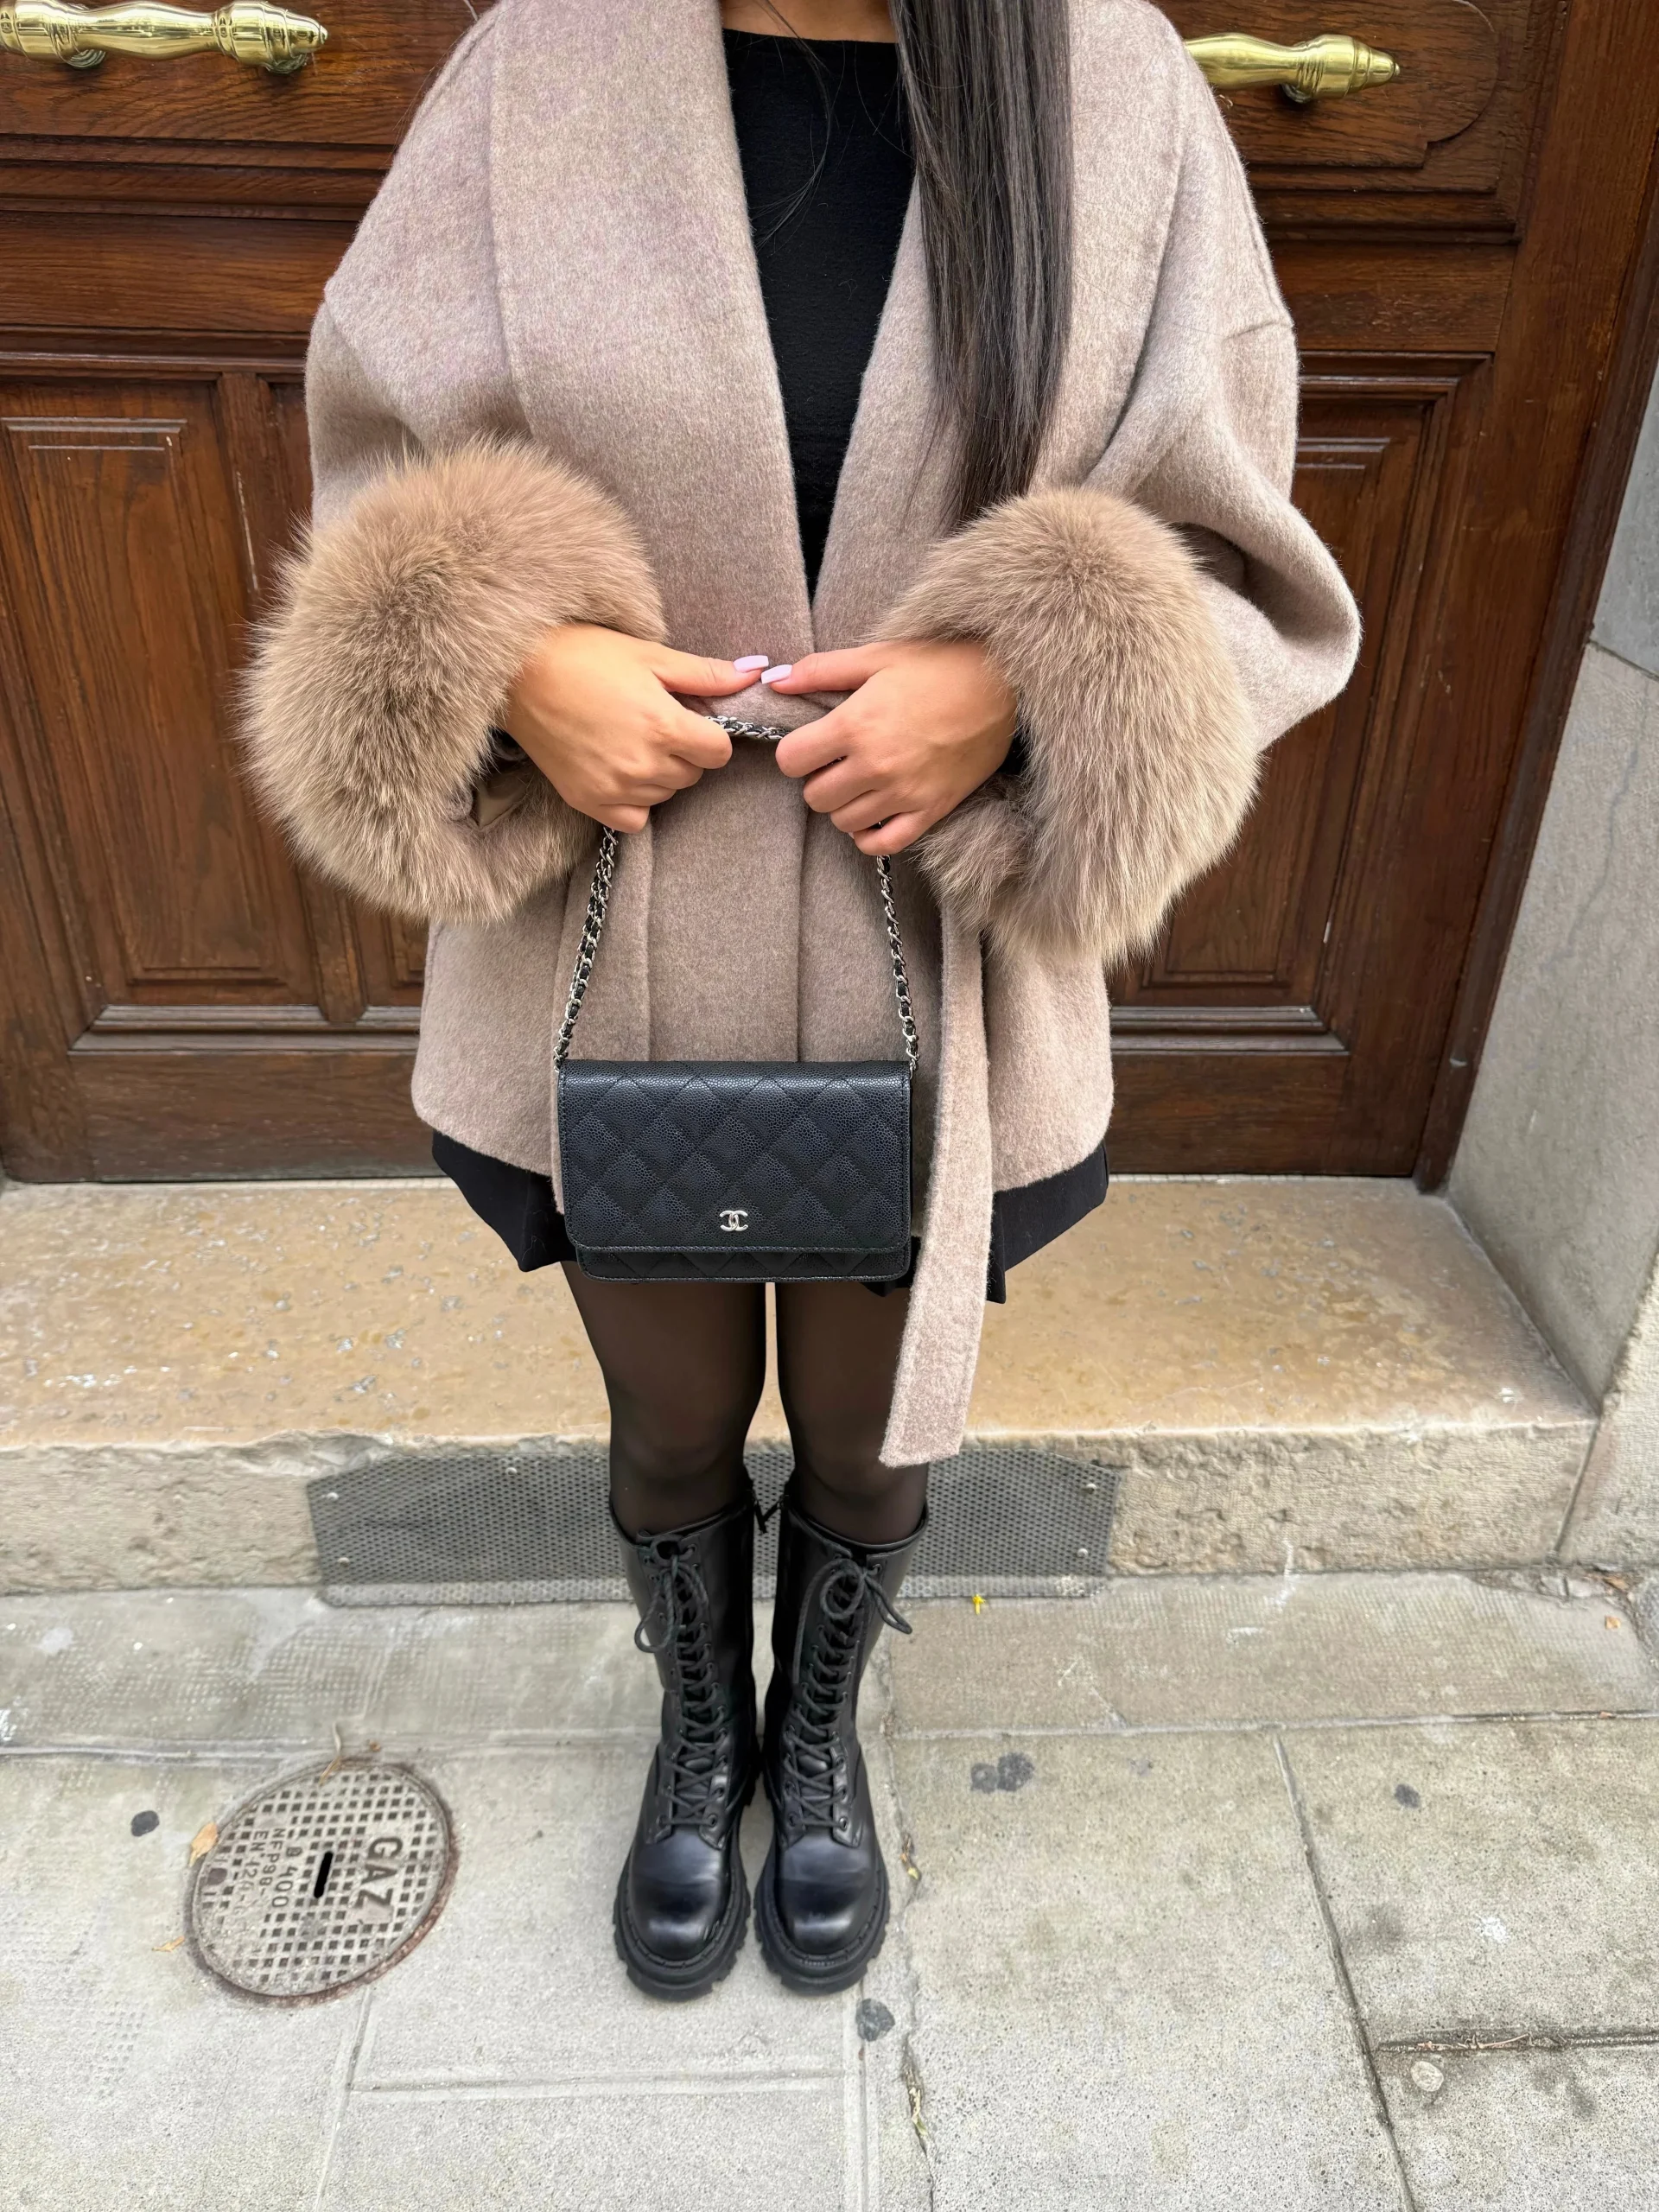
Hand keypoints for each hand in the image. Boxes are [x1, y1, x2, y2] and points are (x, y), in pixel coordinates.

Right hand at [503, 624, 760, 832]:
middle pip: (693, 774)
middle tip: (651, 722)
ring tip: (628, 739)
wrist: (517, 672)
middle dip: (683, 751)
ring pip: (665, 794)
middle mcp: (642, 765)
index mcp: (664, 727)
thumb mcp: (650, 656)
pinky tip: (617, 769)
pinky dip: (634, 801)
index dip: (709, 734)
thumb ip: (705, 675)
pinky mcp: (588, 802)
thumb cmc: (584, 655)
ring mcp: (614, 788)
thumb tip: (754, 676)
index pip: (720, 752)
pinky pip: (634, 819)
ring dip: (659, 774)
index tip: (687, 717)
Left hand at [766, 640, 1016, 854]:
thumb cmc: (938, 666)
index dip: (795, 752)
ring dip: (844, 805)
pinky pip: (883, 844)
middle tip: (838, 762)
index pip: (791, 761)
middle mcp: (875, 765)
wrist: (1002, 684)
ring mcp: (903, 792)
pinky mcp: (930, 810)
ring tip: (860, 783)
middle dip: (819, 780)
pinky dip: (870, 835)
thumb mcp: (877, 657)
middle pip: (815, 797)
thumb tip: (776, 681)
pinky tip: (875, 813)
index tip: (811, 744)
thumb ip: (822, 670)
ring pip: (843, 822)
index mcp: (855, 724)